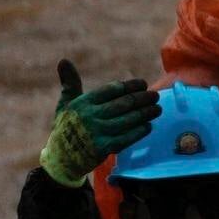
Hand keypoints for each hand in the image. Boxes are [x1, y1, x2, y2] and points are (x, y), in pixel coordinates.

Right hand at [38, 60, 160, 185]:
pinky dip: (140, 130)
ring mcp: (98, 132)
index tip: (142, 84)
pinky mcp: (105, 147)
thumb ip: (70, 83)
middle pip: (124, 103)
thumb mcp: (66, 104)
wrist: (61, 158)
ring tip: (157, 108)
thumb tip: (64, 60)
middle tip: (155, 95)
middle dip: (143, 98)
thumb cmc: (66, 127)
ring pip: (129, 119)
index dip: (130, 86)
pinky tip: (148, 125)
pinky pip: (129, 137)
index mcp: (82, 103)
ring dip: (147, 113)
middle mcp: (90, 116)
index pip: (112, 90)